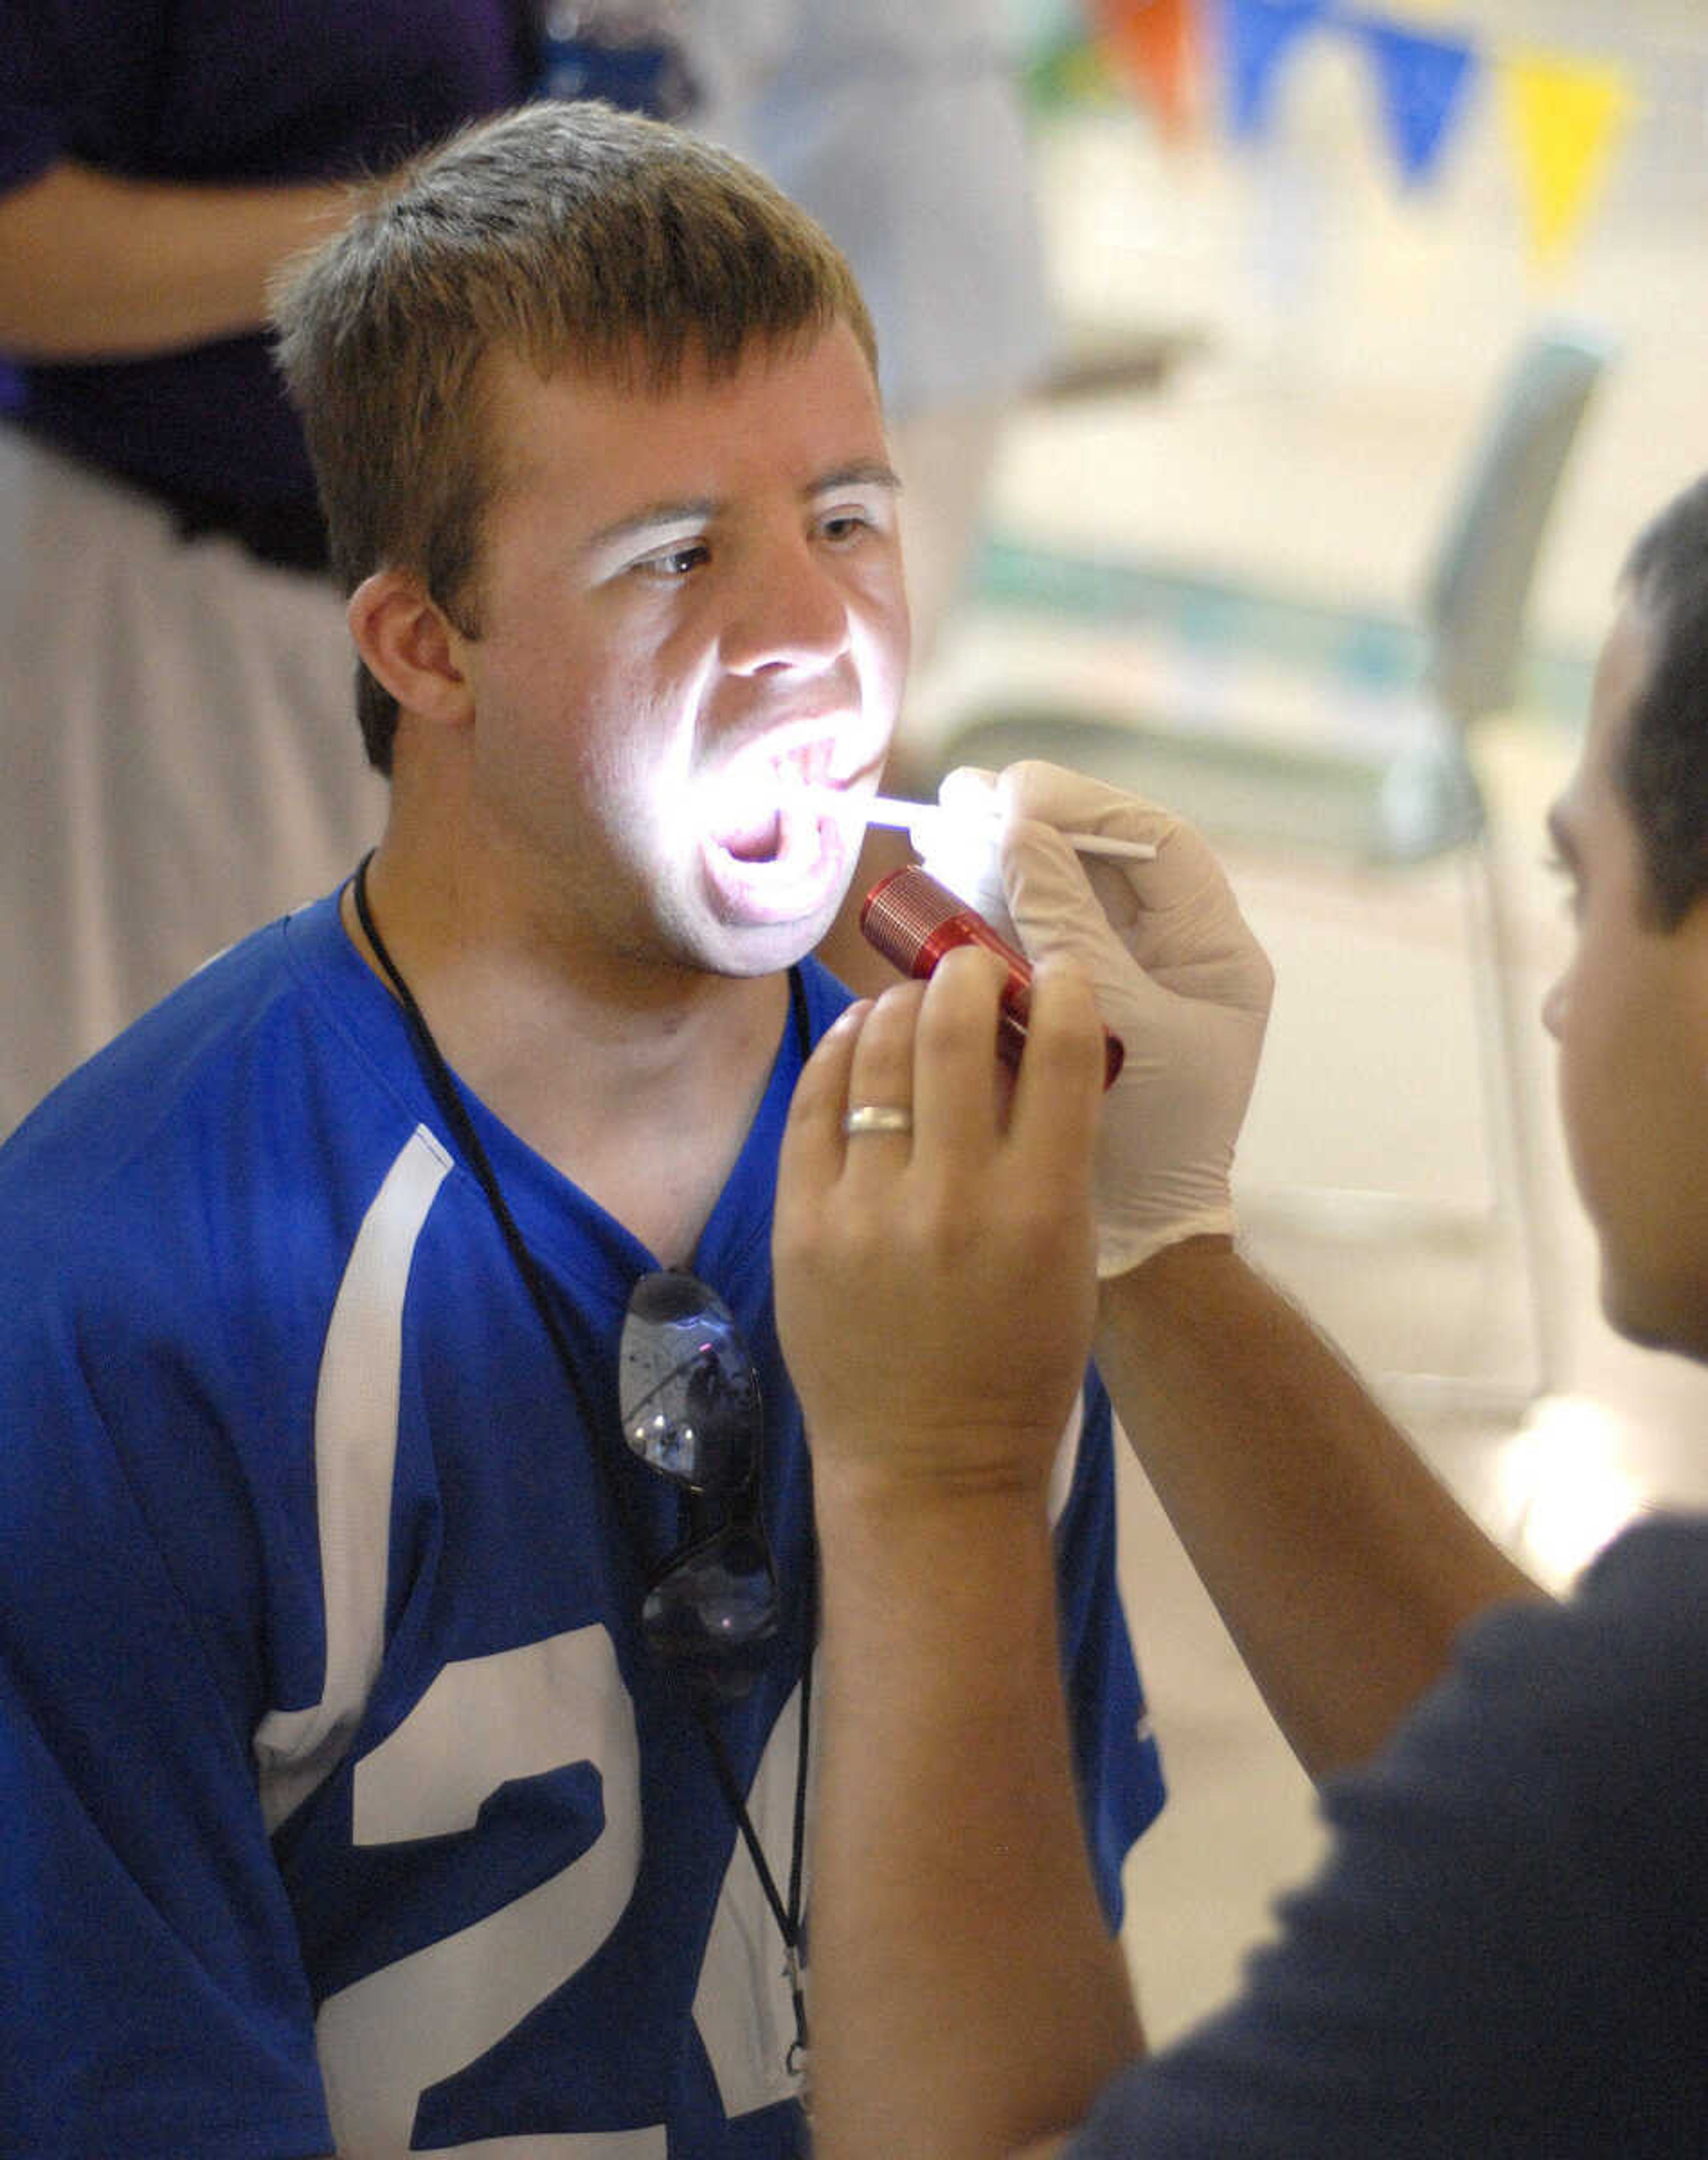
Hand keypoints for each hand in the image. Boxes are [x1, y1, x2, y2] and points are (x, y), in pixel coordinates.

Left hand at [774, 947, 1103, 1499]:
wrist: (927, 1467)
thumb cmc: (1018, 1365)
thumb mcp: (1069, 1263)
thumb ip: (1054, 1160)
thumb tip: (1028, 1052)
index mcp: (1041, 1211)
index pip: (1062, 1057)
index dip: (1063, 991)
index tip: (1055, 972)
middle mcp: (952, 1198)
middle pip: (954, 1034)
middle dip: (967, 977)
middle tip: (971, 968)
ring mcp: (866, 1212)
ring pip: (875, 1055)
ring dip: (898, 1005)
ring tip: (910, 997)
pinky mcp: (800, 1227)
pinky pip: (813, 1107)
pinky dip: (835, 1053)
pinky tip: (853, 1034)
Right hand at [924, 761, 1273, 1277]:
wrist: (1140, 1246)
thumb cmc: (1152, 1145)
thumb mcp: (1118, 1026)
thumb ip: (1070, 928)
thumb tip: (1018, 830)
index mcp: (1214, 955)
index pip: (1159, 846)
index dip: (1087, 808)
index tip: (1016, 794)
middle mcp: (1173, 956)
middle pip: (1103, 860)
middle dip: (1033, 824)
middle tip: (960, 801)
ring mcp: (1123, 981)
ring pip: (1063, 894)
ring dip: (1002, 861)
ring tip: (941, 831)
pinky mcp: (1073, 1011)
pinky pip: (1035, 939)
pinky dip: (992, 910)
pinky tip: (944, 888)